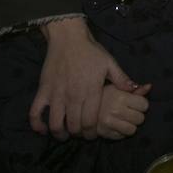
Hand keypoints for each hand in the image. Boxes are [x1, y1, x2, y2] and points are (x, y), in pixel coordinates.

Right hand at [31, 16, 136, 139]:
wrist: (68, 38)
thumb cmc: (91, 51)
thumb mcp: (110, 63)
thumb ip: (122, 79)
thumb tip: (137, 90)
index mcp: (91, 91)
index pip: (91, 122)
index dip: (91, 133)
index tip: (92, 135)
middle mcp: (73, 96)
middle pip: (74, 126)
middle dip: (79, 135)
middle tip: (81, 134)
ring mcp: (56, 94)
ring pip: (56, 124)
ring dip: (60, 134)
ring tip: (65, 135)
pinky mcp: (43, 90)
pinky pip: (35, 112)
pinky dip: (37, 125)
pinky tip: (43, 129)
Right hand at [98, 82, 151, 139]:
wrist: (80, 106)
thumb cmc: (100, 94)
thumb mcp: (116, 86)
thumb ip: (133, 88)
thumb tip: (149, 87)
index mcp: (120, 96)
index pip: (144, 104)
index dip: (141, 104)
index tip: (134, 103)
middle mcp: (116, 110)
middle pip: (140, 119)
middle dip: (136, 115)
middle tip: (128, 111)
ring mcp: (110, 123)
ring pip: (132, 130)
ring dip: (130, 125)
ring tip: (122, 119)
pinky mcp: (105, 133)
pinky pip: (122, 137)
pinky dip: (121, 132)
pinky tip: (115, 125)